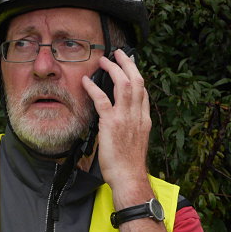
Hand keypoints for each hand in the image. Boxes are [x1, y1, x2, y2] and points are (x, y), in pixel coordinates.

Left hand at [82, 49, 152, 205]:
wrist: (128, 177)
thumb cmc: (128, 166)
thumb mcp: (134, 143)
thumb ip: (129, 129)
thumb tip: (118, 123)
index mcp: (144, 120)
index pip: (143, 93)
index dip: (137, 77)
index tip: (130, 68)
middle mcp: (137, 115)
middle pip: (137, 81)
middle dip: (128, 64)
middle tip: (119, 54)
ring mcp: (125, 118)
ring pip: (124, 84)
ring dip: (114, 69)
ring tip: (104, 60)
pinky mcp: (111, 123)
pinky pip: (102, 100)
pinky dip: (93, 88)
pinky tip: (86, 81)